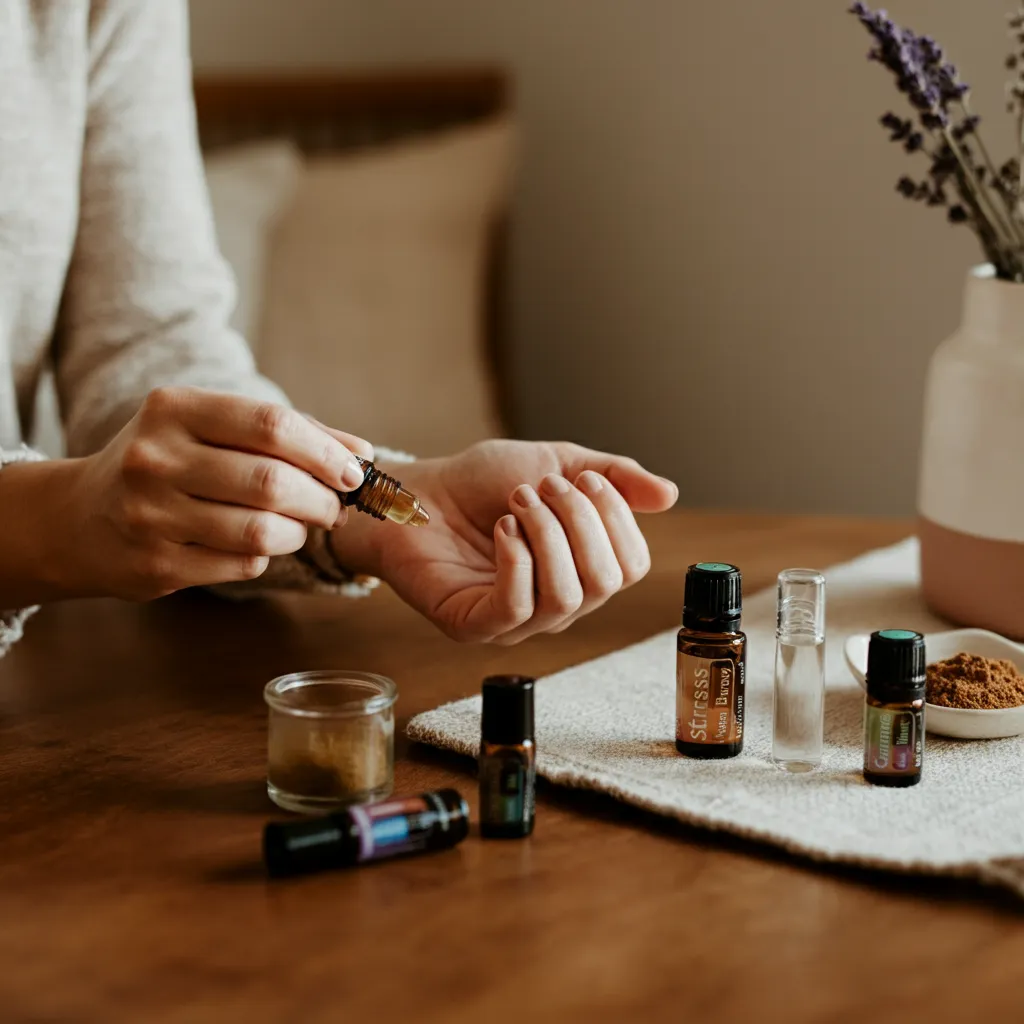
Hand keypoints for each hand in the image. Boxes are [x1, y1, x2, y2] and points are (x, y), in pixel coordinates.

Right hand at [55, 387, 370, 599]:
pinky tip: (259, 544)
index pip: (271, 425)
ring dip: (298, 532)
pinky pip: (242, 565)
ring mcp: (151, 515)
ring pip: (261, 531)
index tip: (354, 471)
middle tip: (335, 507)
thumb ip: (288, 434)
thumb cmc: (171, 463)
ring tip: (301, 526)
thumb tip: (362, 453)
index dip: (325, 451)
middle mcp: (155, 459)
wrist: (82, 518)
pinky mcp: (155, 566)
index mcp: (174, 409)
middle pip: (271, 482)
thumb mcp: (212, 428)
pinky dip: (267, 556)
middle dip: (320, 499)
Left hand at [330, 440, 677, 643]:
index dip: (616, 520)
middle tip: (542, 486)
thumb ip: (611, 476)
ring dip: (546, 535)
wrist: (417, 490)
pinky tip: (501, 529)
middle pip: (604, 582)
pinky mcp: (473, 625)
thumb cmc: (482, 483)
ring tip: (517, 501)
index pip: (631, 565)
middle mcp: (555, 604)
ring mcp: (515, 621)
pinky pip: (516, 607)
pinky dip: (516, 560)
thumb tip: (669, 494)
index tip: (584, 478)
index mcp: (581, 570)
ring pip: (565, 597)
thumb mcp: (555, 463)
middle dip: (579, 522)